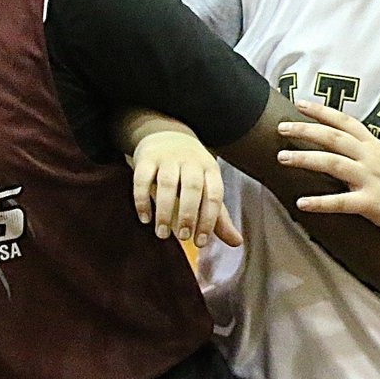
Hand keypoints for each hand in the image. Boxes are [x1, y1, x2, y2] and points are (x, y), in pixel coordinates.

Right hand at [132, 131, 241, 248]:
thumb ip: (219, 217)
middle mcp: (191, 161)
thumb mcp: (208, 188)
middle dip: (188, 214)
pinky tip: (145, 218)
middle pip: (192, 187)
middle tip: (183, 237)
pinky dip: (142, 199)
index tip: (200, 243)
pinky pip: (142, 178)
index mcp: (210, 169)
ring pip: (167, 183)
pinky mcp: (146, 158)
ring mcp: (168, 158)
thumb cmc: (191, 172)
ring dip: (165, 210)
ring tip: (162, 234)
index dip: (208, 220)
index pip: (213, 194)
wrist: (167, 135)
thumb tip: (237, 243)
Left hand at [277, 101, 379, 239]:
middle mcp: (371, 158)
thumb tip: (347, 151)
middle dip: (305, 130)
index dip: (322, 111)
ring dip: (305, 159)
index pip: (345, 121)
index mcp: (375, 147)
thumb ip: (368, 155)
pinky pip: (341, 202)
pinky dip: (320, 202)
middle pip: (333, 137)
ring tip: (281, 158)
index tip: (300, 103)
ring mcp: (371, 180)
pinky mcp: (372, 203)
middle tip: (281, 127)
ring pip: (332, 163)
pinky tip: (301, 202)